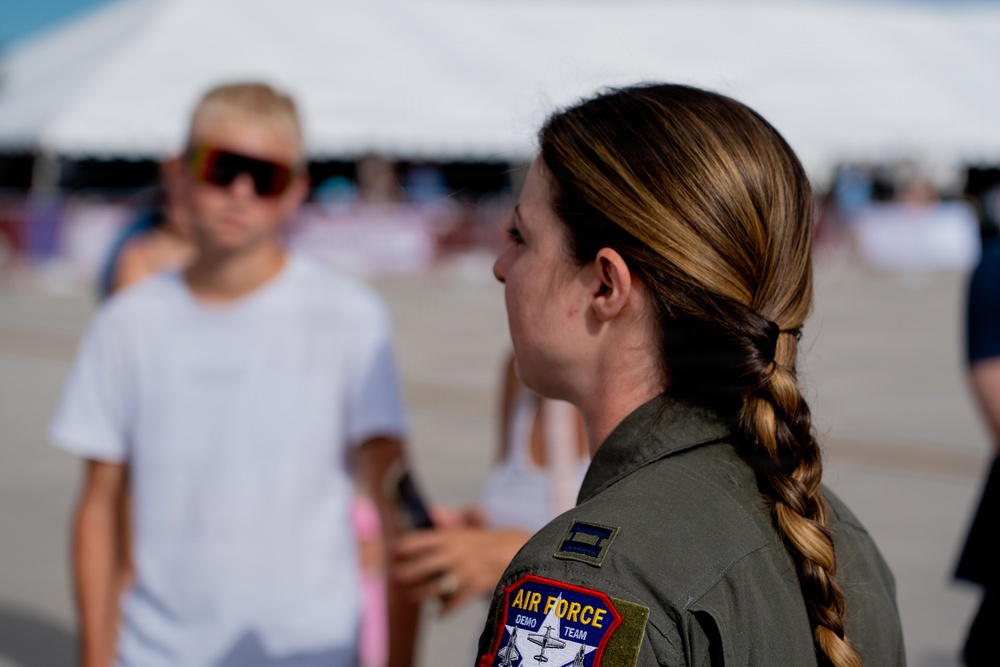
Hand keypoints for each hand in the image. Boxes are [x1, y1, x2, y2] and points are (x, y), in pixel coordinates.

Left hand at [391, 526, 529, 613]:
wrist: (511, 552)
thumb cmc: (479, 544)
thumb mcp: (462, 531)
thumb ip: (444, 525)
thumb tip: (429, 514)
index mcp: (450, 537)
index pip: (422, 540)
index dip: (405, 546)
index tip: (392, 552)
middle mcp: (455, 553)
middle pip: (424, 565)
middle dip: (407, 573)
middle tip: (393, 579)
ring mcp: (465, 571)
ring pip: (437, 586)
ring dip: (421, 594)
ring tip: (409, 599)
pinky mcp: (475, 586)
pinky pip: (457, 602)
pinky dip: (447, 610)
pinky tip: (439, 615)